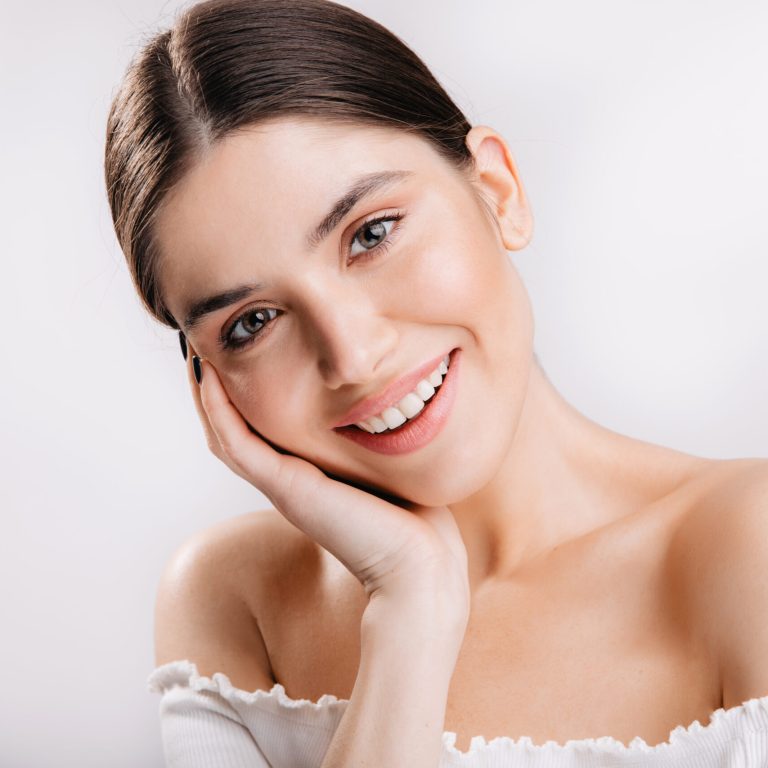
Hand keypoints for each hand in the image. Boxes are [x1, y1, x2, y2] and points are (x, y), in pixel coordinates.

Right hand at [182, 345, 468, 609]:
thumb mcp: (390, 462)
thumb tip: (400, 401)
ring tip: (197, 353)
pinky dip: (217, 409)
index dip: (242, 394)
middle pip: (232, 430)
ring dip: (206, 394)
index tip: (241, 353)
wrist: (419, 563)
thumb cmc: (415, 518)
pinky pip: (235, 442)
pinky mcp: (285, 487)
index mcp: (307, 474)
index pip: (259, 430)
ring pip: (223, 434)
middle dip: (215, 389)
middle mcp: (287, 479)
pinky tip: (208, 376)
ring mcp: (281, 484)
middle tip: (204, 345)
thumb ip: (381, 437)